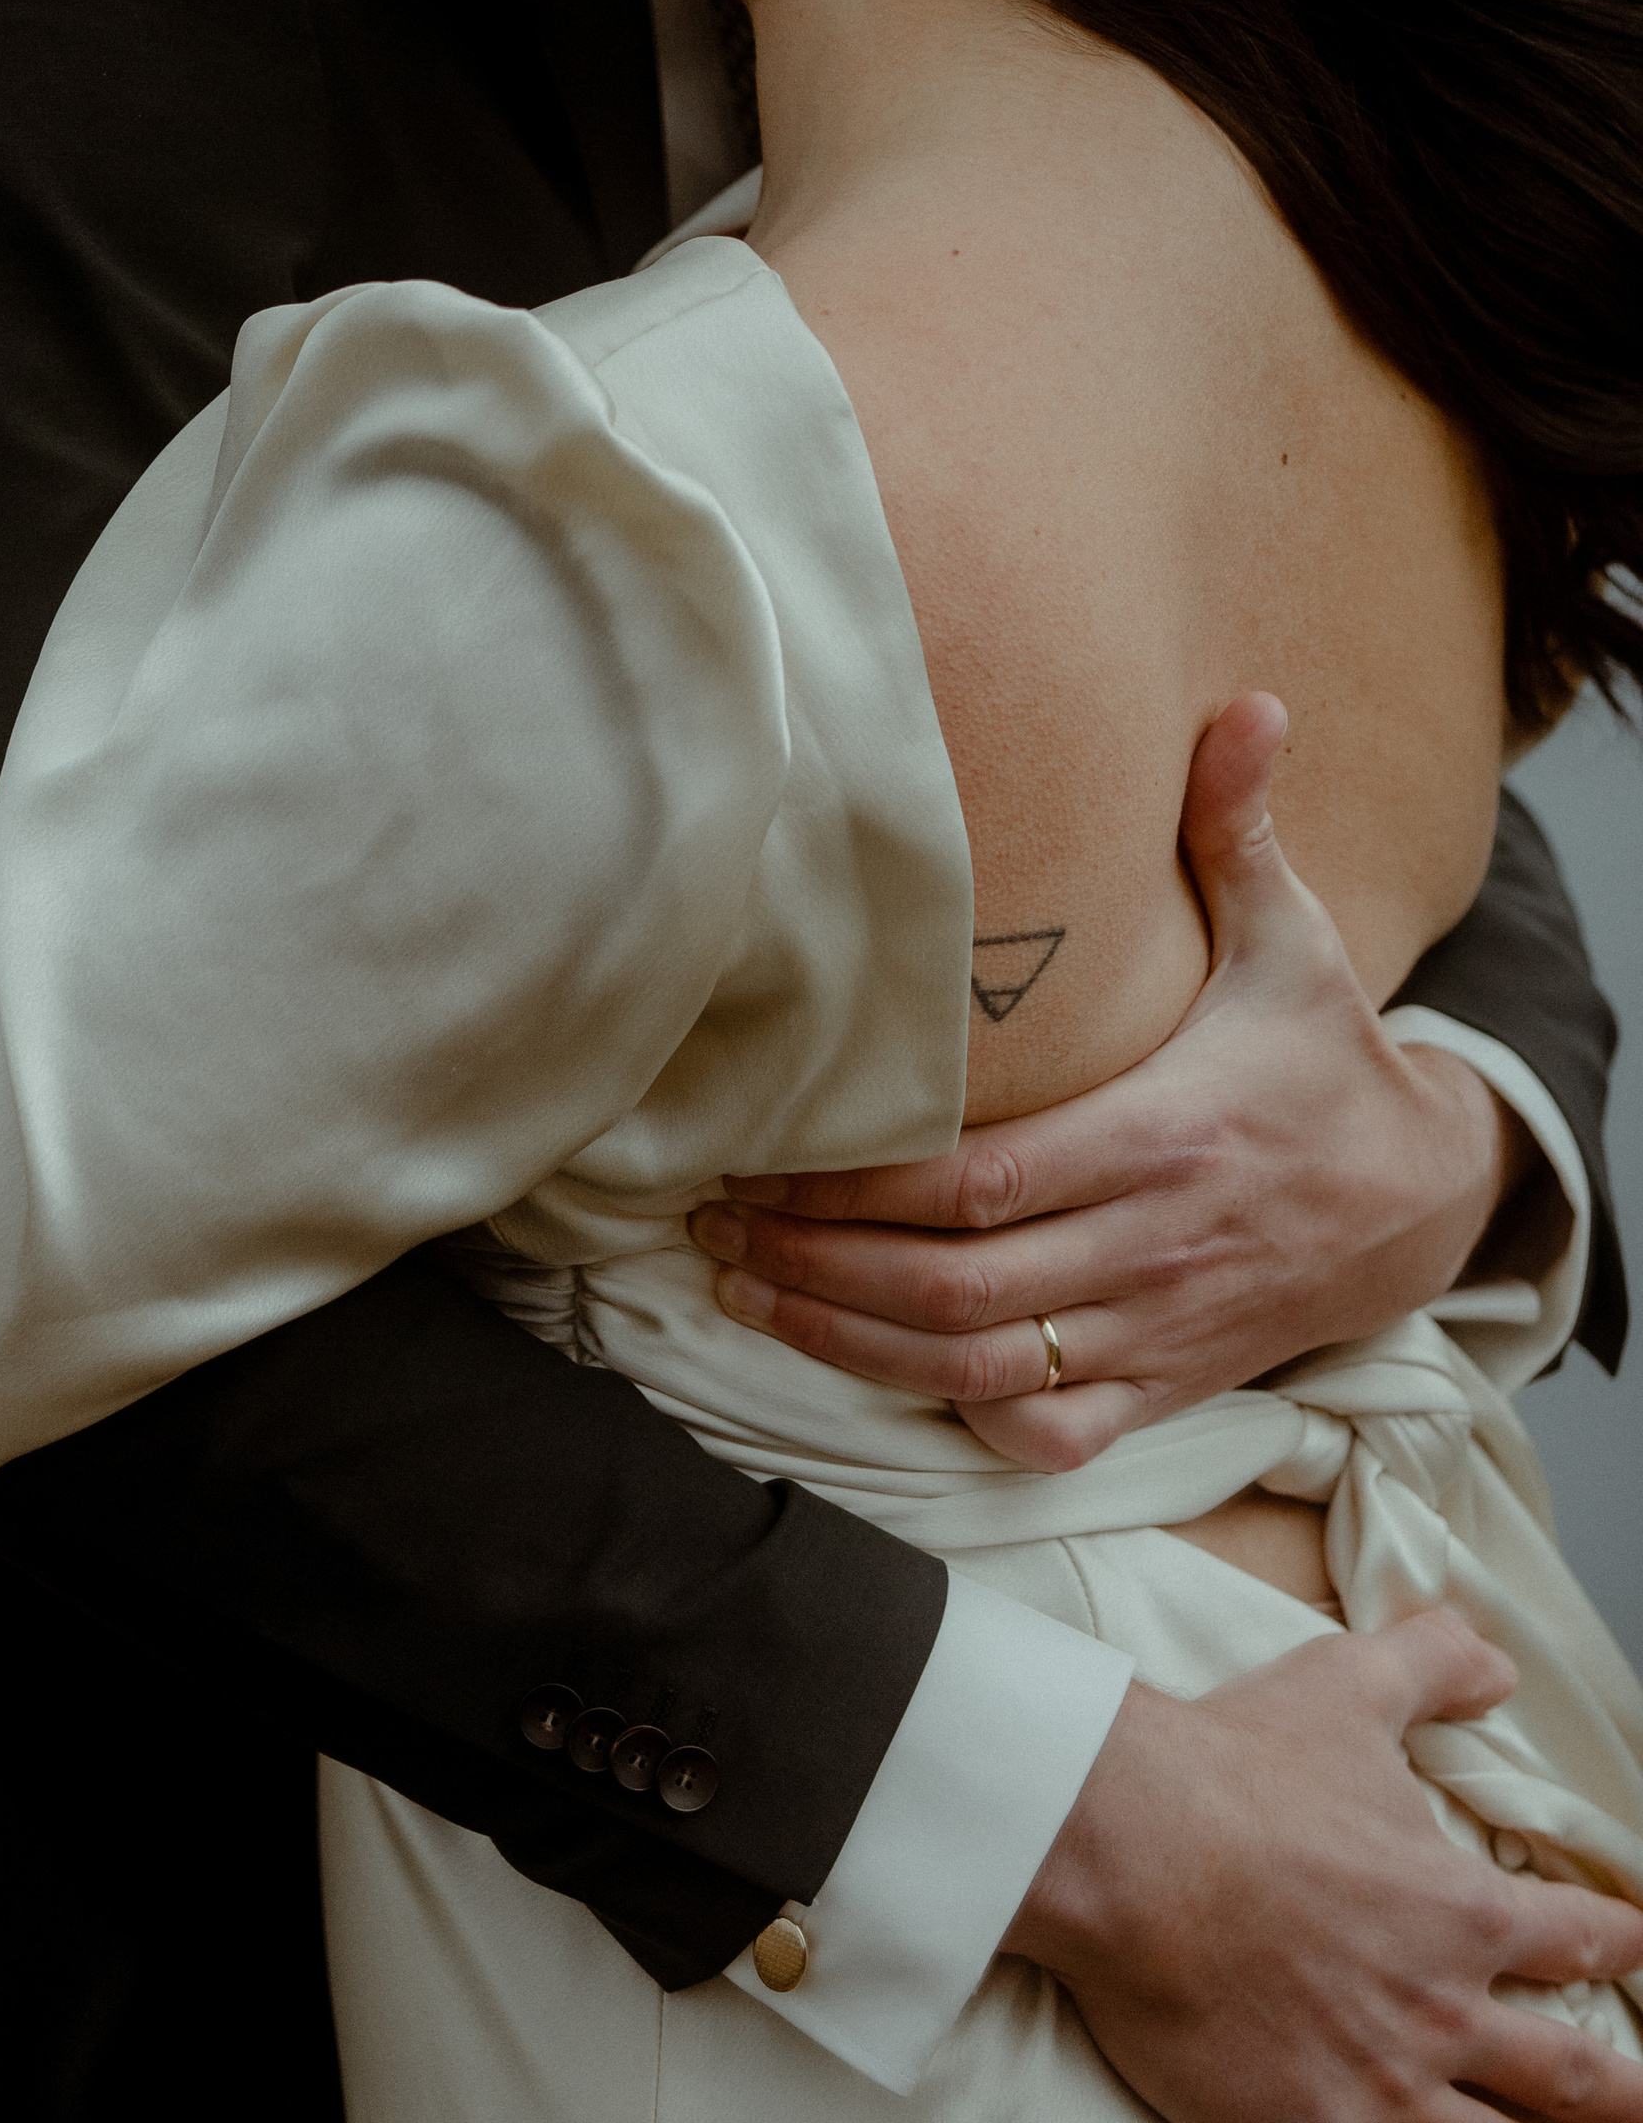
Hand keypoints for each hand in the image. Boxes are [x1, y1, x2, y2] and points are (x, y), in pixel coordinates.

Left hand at [692, 695, 1527, 1469]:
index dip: (857, 1189)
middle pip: (954, 1286)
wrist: (1426, 1197)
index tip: (758, 1159)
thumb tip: (1249, 703)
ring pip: (981, 1368)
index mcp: (1163, 1137)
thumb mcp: (1292, 935)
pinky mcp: (1170, 1387)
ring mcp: (1160, 1331)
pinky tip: (878, 1371)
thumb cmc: (1324, 1054)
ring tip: (745, 1289)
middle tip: (713, 1223)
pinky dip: (963, 1417)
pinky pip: (1053, 1436)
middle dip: (817, 1265)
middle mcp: (1153, 1246)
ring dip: (850, 1343)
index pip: (980, 1184)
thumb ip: (1235, 828)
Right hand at [1008, 1612, 1642, 2119]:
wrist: (1125, 1845)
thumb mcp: (1346, 1685)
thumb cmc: (1234, 1768)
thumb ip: (1432, 1664)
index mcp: (1462, 1913)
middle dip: (1622, 2091)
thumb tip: (1496, 1662)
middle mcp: (1441, 2011)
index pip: (1579, 1937)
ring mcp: (1381, 2084)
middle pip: (1571, 2076)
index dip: (1620, 1941)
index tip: (1638, 1944)